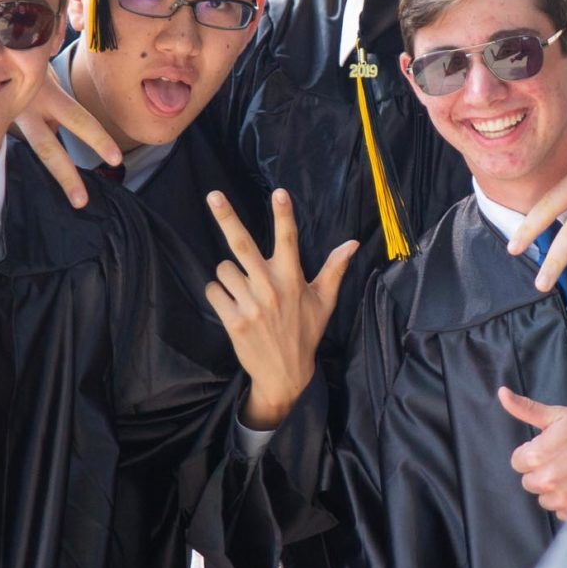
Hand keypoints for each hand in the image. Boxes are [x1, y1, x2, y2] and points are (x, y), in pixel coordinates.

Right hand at [13, 64, 122, 208]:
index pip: (78, 119)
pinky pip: (25, 142)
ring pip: (38, 151)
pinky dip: (41, 160)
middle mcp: (27, 108)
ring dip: (59, 176)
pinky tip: (57, 179)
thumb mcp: (47, 60)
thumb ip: (59, 79)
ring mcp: (10, 117)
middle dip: (66, 176)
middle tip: (82, 201)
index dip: (97, 140)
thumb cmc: (31, 56)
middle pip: (48, 149)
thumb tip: (72, 84)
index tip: (116, 160)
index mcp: (46, 91)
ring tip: (76, 201)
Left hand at [205, 191, 356, 429]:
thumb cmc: (305, 333)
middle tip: (214, 195)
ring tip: (243, 291)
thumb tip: (353, 242)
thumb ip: (335, 269)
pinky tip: (232, 305)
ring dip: (228, 275)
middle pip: (243, 245)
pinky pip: (214, 291)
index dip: (284, 215)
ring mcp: (250, 304)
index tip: (279, 192)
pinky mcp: (233, 320)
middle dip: (228, 218)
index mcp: (293, 279)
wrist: (284, 375)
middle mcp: (271, 288)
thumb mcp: (324, 301)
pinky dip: (218, 294)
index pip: (289, 240)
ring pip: (223, 269)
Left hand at [499, 387, 566, 520]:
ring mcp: (562, 498)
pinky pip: (560, 510)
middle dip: (541, 470)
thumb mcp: (560, 415)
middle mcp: (546, 480)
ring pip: (543, 497)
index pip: (517, 461)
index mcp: (537, 456)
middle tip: (564, 458)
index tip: (550, 447)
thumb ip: (527, 409)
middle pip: (529, 481)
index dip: (532, 452)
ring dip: (554, 487)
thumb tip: (502, 394)